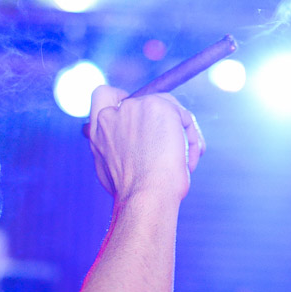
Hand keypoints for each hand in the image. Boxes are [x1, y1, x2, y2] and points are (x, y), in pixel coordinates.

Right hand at [87, 85, 204, 200]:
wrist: (146, 195)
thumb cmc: (134, 194)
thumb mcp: (112, 170)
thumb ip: (117, 149)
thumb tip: (131, 148)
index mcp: (99, 130)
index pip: (104, 95)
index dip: (123, 99)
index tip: (141, 115)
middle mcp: (113, 114)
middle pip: (147, 103)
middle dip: (164, 124)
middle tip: (173, 149)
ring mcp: (134, 107)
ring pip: (169, 110)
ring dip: (181, 134)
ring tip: (184, 161)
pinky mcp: (157, 106)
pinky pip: (183, 117)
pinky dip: (191, 138)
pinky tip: (189, 158)